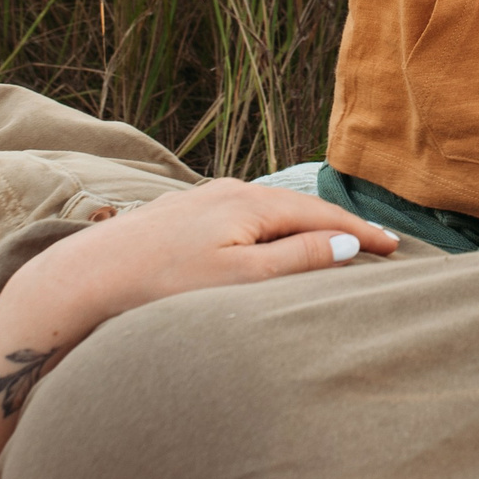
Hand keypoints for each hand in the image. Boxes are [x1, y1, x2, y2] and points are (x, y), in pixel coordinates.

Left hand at [0, 179, 398, 330]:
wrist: (82, 281)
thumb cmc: (160, 286)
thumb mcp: (239, 280)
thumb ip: (296, 260)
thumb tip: (348, 245)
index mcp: (248, 203)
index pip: (321, 218)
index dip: (362, 233)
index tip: (395, 248)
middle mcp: (227, 192)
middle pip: (298, 209)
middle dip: (339, 227)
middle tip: (377, 245)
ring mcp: (200, 202)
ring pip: (269, 213)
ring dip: (304, 229)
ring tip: (333, 246)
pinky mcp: (179, 218)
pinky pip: (244, 220)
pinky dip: (272, 232)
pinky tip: (270, 246)